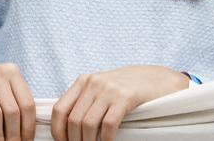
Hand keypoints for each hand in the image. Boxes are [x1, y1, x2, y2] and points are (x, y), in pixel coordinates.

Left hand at [50, 66, 187, 140]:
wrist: (156, 79)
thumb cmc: (126, 88)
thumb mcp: (101, 88)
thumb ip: (84, 101)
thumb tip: (67, 126)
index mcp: (83, 81)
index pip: (59, 109)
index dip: (58, 131)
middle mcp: (93, 83)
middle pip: (73, 119)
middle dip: (74, 140)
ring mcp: (109, 89)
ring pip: (88, 123)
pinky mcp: (125, 97)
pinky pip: (108, 125)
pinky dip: (105, 139)